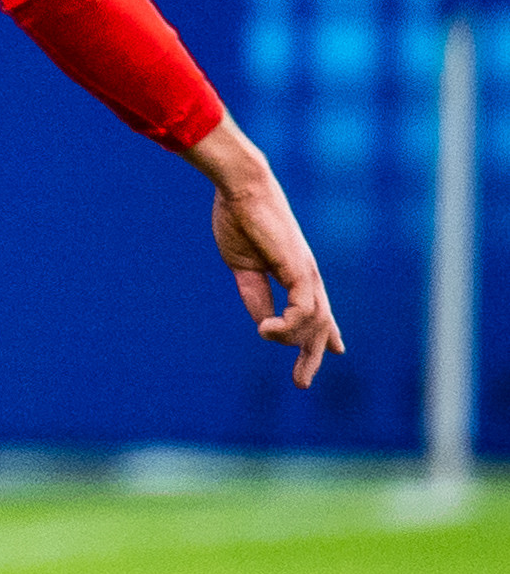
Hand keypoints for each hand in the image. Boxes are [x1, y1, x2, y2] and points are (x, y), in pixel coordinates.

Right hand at [184, 117, 341, 388]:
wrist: (240, 189)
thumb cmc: (239, 220)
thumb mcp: (243, 268)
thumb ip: (255, 296)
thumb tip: (263, 325)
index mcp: (295, 274)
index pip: (318, 311)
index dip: (325, 335)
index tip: (335, 355)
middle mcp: (308, 276)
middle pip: (322, 324)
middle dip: (313, 356)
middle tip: (300, 383)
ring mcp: (307, 273)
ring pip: (315, 321)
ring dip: (293, 340)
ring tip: (267, 336)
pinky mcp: (299, 268)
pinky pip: (305, 308)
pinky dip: (289, 325)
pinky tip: (266, 330)